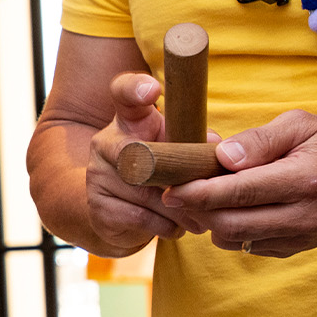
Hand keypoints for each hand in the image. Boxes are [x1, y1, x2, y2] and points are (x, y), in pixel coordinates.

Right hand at [84, 73, 212, 255]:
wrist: (115, 210)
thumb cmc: (157, 171)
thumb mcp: (176, 148)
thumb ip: (196, 143)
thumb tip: (218, 149)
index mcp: (128, 119)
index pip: (124, 92)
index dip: (136, 89)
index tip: (152, 90)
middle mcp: (105, 143)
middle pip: (144, 155)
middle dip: (179, 175)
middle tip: (206, 189)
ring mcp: (97, 177)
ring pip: (149, 194)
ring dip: (181, 208)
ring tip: (202, 217)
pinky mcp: (98, 208)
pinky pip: (142, 218)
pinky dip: (167, 226)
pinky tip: (178, 227)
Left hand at [163, 110, 316, 257]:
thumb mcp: (301, 125)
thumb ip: (259, 140)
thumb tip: (222, 157)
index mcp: (305, 180)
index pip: (239, 192)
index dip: (198, 192)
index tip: (170, 186)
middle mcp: (303, 216)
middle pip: (229, 223)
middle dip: (196, 209)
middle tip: (177, 191)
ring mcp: (298, 238)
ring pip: (232, 240)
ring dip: (209, 221)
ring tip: (206, 196)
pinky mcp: (292, 250)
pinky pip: (245, 246)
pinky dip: (229, 230)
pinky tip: (231, 208)